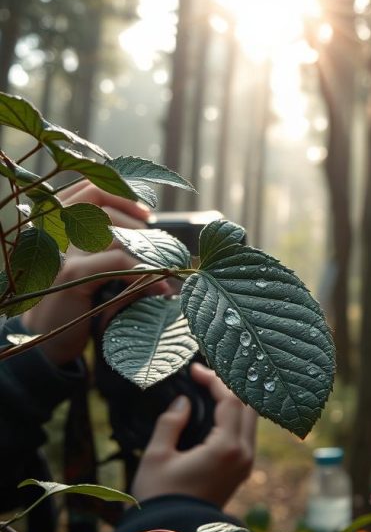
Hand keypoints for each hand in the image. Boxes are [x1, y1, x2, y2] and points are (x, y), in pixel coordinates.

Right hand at [19, 182, 169, 364]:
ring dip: (145, 247)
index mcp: (58, 227)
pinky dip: (145, 270)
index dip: (121, 194)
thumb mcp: (95, 271)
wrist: (46, 342)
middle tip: (156, 242)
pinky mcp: (72, 273)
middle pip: (99, 203)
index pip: (88, 190)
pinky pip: (118, 260)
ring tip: (162, 266)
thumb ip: (113, 249)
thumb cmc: (77, 304)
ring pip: (112, 231)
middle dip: (135, 220)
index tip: (146, 213)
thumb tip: (158, 240)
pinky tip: (160, 287)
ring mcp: (62, 252)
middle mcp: (55, 233)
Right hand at [131, 364, 256, 506]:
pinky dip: (236, 416)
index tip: (195, 369)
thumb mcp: (157, 456)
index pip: (232, 400)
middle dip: (231, 386)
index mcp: (227, 447)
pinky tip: (217, 409)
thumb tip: (184, 400)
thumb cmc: (159, 496)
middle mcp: (245, 454)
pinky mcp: (242, 470)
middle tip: (206, 375)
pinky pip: (246, 433)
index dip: (215, 379)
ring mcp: (247, 463)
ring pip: (251, 419)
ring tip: (210, 387)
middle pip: (250, 406)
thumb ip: (171, 422)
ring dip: (235, 400)